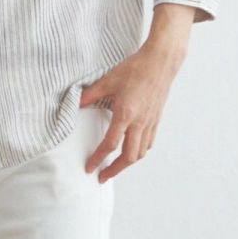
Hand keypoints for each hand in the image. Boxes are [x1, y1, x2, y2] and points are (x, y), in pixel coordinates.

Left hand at [79, 44, 184, 182]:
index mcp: (125, 114)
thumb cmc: (136, 68)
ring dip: (127, 163)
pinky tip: (132, 150)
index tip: (90, 167)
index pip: (110, 144)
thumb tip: (76, 103)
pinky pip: (148, 143)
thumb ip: (91, 95)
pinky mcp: (156, 119)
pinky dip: (139, 151)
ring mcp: (150, 122)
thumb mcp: (108, 80)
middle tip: (103, 176)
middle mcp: (139, 122)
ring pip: (140, 152)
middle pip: (129, 157)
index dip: (98, 158)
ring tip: (116, 166)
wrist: (161, 62)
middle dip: (115, 170)